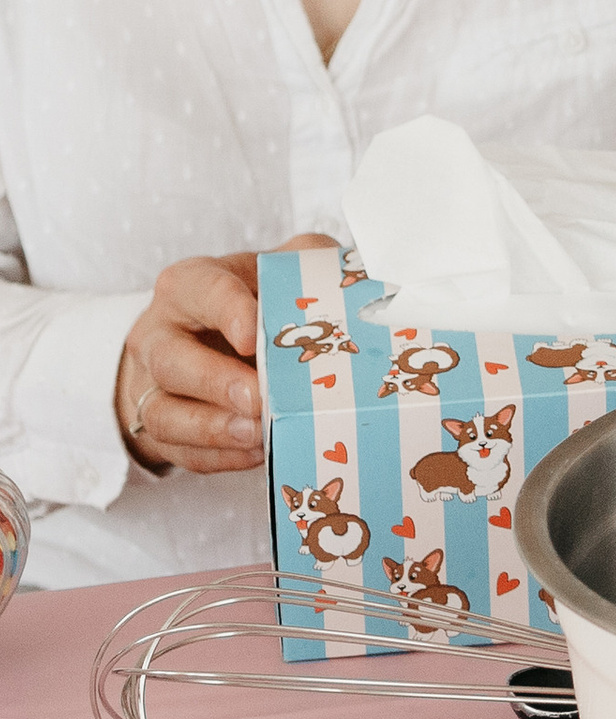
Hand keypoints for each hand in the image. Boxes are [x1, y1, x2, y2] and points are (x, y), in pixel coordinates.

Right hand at [117, 235, 335, 475]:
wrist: (203, 336)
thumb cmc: (251, 299)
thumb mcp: (279, 269)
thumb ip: (310, 261)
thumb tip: (360, 272)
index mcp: (191, 286)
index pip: (201, 290)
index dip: (227, 312)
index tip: (254, 336)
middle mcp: (162, 334)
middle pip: (171, 360)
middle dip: (217, 383)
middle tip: (259, 398)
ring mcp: (152, 385)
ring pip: (164, 413)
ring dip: (212, 430)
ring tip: (258, 434)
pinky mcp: (161, 428)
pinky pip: (180, 451)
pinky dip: (219, 457)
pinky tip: (256, 455)